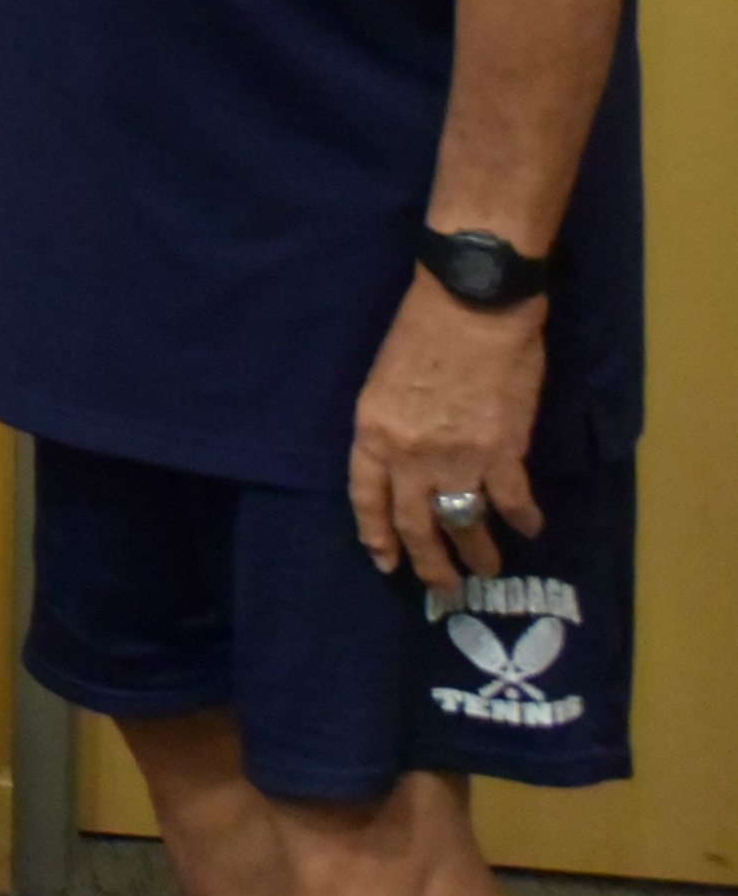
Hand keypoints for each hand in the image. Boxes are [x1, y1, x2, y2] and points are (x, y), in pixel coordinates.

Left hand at [348, 267, 547, 593]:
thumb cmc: (421, 332)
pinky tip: (529, 528)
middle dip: (430, 564)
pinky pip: (511, 501)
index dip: (377, 536)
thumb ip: (390, 428)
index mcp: (373, 433)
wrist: (472, 306)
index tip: (386, 562)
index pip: (367, 499)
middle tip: (444, 589)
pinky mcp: (502, 451)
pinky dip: (523, 519)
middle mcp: (410, 456)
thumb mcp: (382, 382)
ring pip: (464, 523)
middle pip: (415, 524)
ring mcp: (457, 458)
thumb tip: (406, 462)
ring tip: (486, 570)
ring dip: (477, 552)